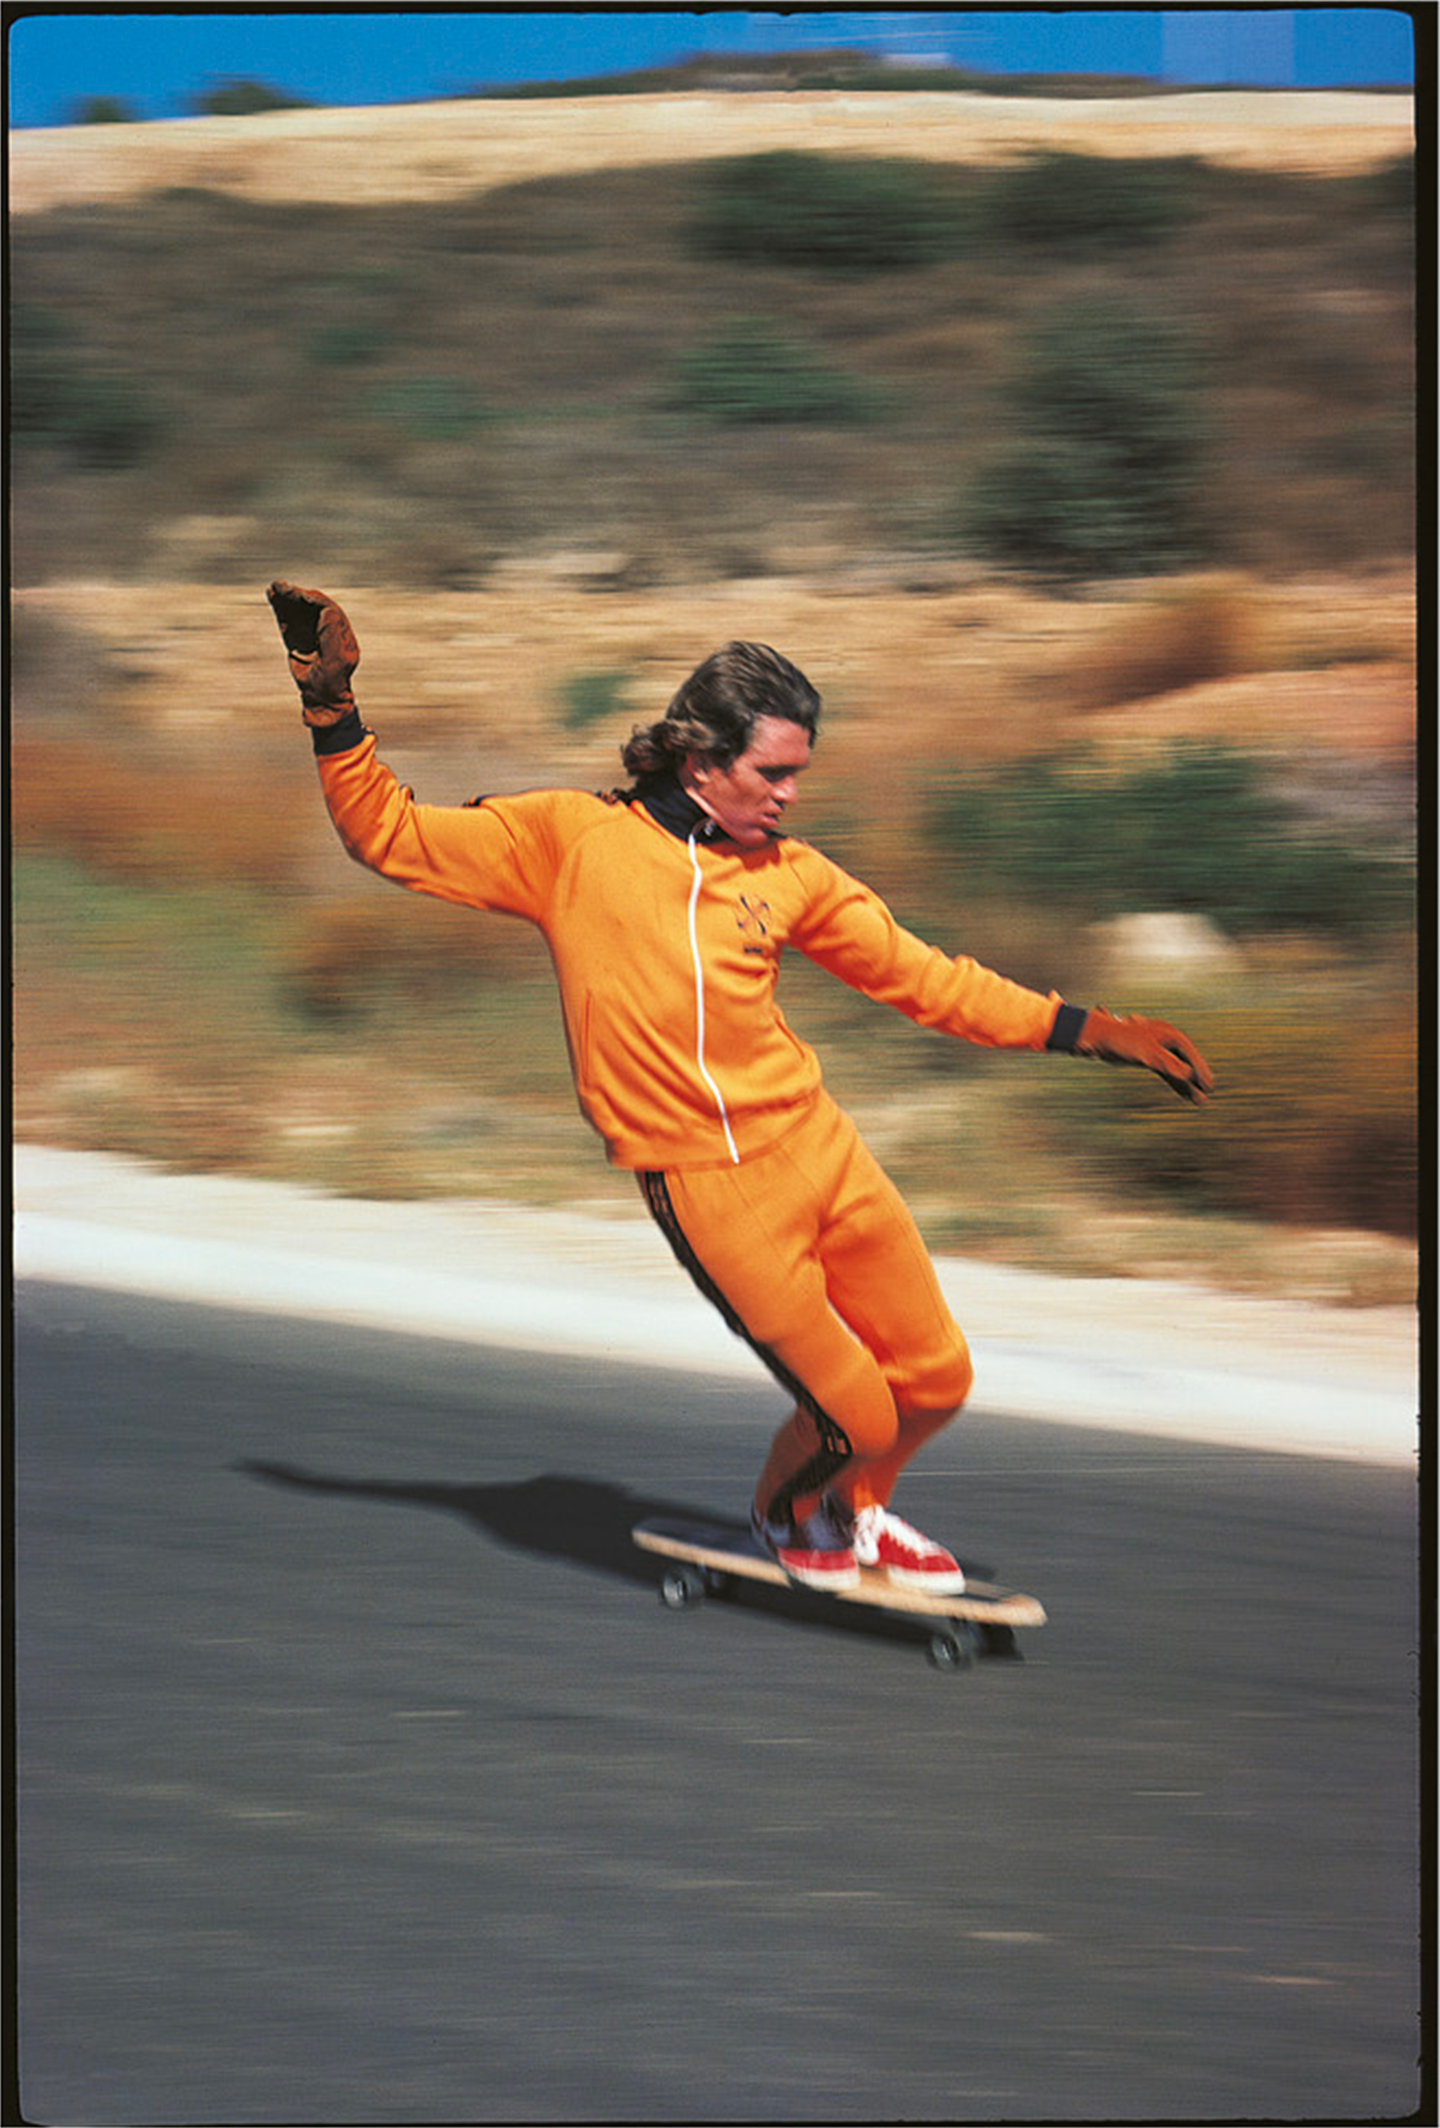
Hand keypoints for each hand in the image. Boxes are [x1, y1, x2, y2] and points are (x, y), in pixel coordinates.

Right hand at [266, 580, 358, 725]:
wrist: (321, 699)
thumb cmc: (332, 683)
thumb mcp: (334, 661)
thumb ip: (331, 635)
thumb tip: (328, 610)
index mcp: (341, 633)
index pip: (328, 610)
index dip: (315, 600)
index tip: (301, 594)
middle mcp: (327, 630)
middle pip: (312, 606)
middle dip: (297, 595)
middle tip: (282, 586)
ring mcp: (312, 633)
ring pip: (299, 610)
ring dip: (287, 597)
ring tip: (274, 587)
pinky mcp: (298, 638)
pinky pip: (289, 619)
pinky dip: (280, 608)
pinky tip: (272, 596)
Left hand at [1076, 1007, 1212, 1104]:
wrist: (1098, 1037)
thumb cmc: (1122, 1041)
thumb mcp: (1147, 1053)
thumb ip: (1167, 1064)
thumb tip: (1188, 1075)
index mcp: (1169, 1034)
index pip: (1190, 1054)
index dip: (1201, 1071)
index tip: (1209, 1086)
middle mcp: (1166, 1040)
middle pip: (1186, 1062)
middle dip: (1195, 1081)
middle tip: (1205, 1098)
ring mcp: (1158, 1049)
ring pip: (1176, 1069)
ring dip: (1186, 1084)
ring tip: (1198, 1102)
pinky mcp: (1149, 1057)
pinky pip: (1167, 1072)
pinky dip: (1174, 1082)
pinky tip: (1182, 1093)